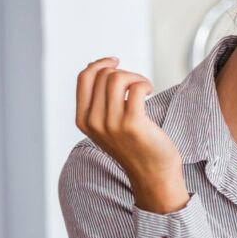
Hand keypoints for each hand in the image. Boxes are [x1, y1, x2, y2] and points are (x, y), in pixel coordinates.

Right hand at [76, 58, 187, 211]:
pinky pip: (135, 87)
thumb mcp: (107, 125)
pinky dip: (144, 83)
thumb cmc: (135, 147)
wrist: (153, 175)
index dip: (100, 64)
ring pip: (116, 78)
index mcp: (83, 120)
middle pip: (103, 75)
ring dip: (135, 76)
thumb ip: (99, 101)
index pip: (84, 78)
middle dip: (123, 72)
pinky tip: (149, 91)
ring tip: (144, 87)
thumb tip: (99, 66)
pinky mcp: (132, 124)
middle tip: (138, 84)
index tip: (115, 62)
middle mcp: (94, 122)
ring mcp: (111, 124)